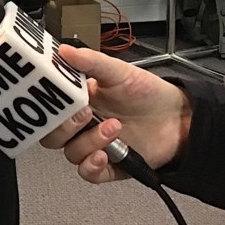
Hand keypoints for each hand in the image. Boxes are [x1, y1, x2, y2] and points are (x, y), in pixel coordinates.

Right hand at [39, 45, 192, 184]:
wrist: (177, 117)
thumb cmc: (146, 92)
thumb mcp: (118, 71)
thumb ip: (90, 62)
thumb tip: (65, 50)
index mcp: (77, 100)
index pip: (48, 109)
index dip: (46, 107)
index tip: (56, 99)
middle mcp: (81, 125)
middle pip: (53, 135)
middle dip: (65, 127)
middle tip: (86, 114)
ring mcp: (94, 145)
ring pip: (72, 153)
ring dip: (89, 142)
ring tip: (114, 128)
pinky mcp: (109, 165)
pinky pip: (88, 173)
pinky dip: (92, 166)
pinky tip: (104, 155)